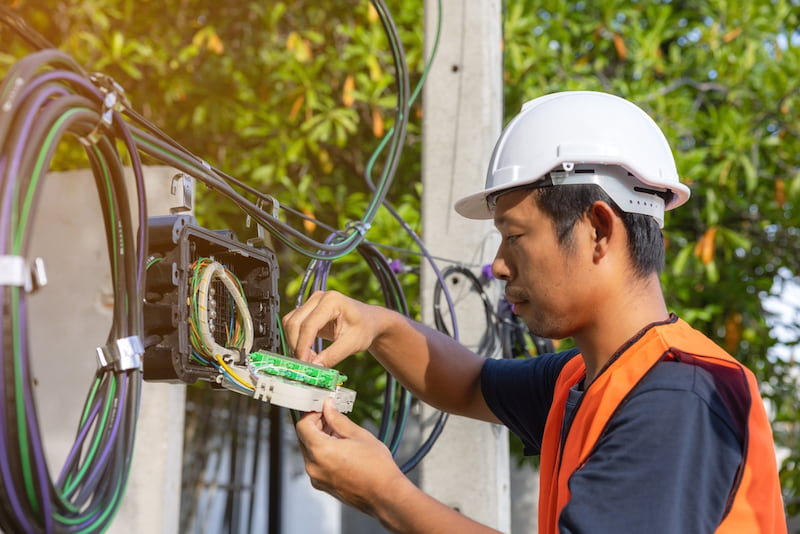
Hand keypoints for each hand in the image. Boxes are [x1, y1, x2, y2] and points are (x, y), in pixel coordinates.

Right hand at [282, 290, 380, 366]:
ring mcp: (311, 303)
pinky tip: (308, 351)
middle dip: (296, 345)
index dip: (303, 346)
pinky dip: (296, 340)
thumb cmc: (364, 327)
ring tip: (309, 358)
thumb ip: (333, 356)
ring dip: (294, 343)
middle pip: (294, 323)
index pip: (309, 325)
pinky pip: (293, 325)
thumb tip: (314, 367)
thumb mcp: (352, 344)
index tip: (303, 363)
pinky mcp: (308, 311)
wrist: (369, 321)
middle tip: (305, 364)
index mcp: (332, 301)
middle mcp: (319, 298)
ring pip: (290, 323)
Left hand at [295, 399, 403, 515]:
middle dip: (315, 425)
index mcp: (320, 451)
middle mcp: (314, 467)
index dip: (312, 413)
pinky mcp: (323, 485)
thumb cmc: (377, 469)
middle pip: (303, 437)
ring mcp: (317, 478)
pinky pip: (316, 464)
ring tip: (340, 433)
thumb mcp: (358, 435)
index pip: (302, 425)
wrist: (386, 495)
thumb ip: (338, 419)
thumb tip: (329, 407)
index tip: (323, 409)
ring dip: (319, 438)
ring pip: (309, 451)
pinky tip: (340, 448)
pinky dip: (322, 453)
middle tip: (332, 417)